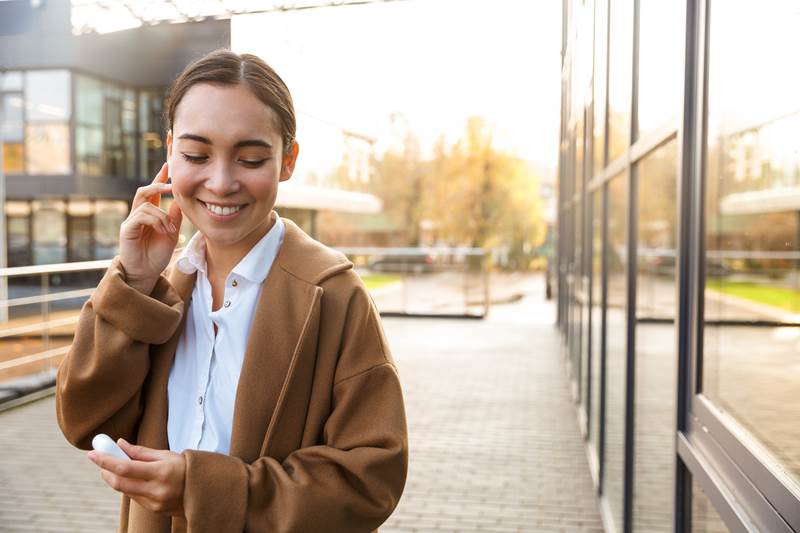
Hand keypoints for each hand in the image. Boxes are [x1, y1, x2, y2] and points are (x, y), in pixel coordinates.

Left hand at [88, 438, 185, 517]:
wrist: (206, 490)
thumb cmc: (187, 467)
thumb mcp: (167, 455)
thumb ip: (141, 452)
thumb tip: (120, 444)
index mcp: (161, 472)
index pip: (125, 468)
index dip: (105, 460)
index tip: (92, 453)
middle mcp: (157, 490)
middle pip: (119, 483)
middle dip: (106, 471)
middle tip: (100, 460)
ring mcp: (155, 502)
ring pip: (125, 491)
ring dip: (116, 478)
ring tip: (119, 466)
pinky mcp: (154, 510)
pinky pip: (134, 497)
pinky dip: (129, 486)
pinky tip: (135, 478)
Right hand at [119, 162, 182, 293]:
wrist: (147, 273)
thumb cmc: (158, 254)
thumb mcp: (171, 232)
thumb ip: (174, 216)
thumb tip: (179, 199)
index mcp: (149, 214)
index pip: (153, 192)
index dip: (159, 178)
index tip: (167, 166)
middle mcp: (138, 215)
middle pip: (144, 191)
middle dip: (157, 184)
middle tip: (172, 185)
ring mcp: (131, 221)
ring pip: (146, 204)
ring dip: (162, 215)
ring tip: (170, 229)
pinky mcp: (127, 229)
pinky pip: (140, 216)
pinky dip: (155, 220)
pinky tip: (163, 230)